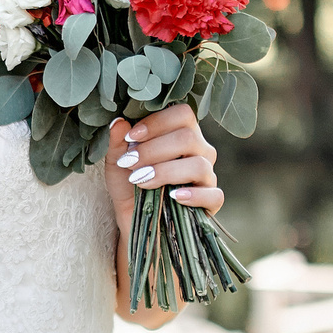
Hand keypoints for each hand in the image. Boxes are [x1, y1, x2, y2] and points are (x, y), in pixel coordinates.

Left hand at [103, 105, 221, 230]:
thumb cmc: (129, 183)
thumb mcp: (117, 163)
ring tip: (140, 181)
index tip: (131, 137)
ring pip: (198, 165)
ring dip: (165, 172)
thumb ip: (118, 142)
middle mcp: (200, 150)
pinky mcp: (212, 201)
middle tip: (130, 163)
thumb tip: (118, 122)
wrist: (134, 218)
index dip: (157, 122)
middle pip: (188, 138)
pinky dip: (194, 196)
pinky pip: (214, 195)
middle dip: (154, 149)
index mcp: (182, 133)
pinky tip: (172, 196)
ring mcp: (208, 175)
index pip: (182, 114)